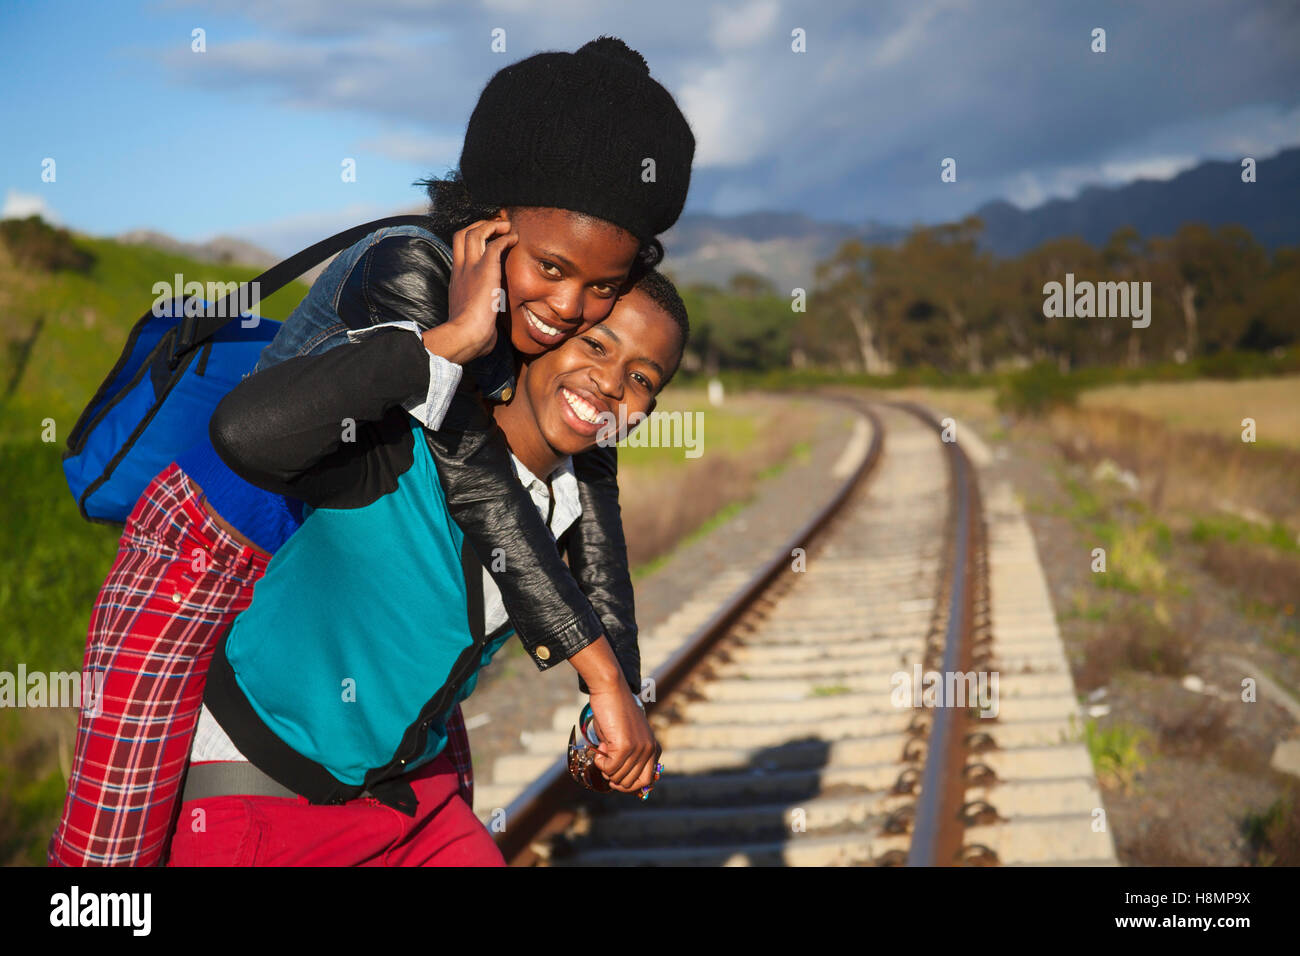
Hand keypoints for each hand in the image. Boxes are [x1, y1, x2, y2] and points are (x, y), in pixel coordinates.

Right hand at [435, 218, 517, 363]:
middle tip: (495, 227)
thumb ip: (479, 316)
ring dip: (491, 226)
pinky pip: (495, 243)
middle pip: (462, 234)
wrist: (466, 334)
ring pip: (474, 232)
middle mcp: (461, 269)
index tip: (485, 242)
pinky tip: (514, 239)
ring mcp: (471, 267)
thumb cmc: (469, 335)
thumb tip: (490, 331)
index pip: (459, 252)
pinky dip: (505, 237)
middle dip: (478, 226)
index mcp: (457, 280)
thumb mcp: (470, 319)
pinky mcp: (485, 268)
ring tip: (505, 226)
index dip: (471, 242)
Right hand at [586, 685, 660, 793]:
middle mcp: (649, 750)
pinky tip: (600, 748)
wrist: (610, 689)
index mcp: (653, 748)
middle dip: (614, 777)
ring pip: (618, 777)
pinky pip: (609, 768)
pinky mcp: (625, 746)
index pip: (646, 781)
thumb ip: (628, 758)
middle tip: (606, 761)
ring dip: (606, 768)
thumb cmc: (614, 712)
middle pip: (631, 783)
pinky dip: (600, 762)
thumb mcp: (626, 737)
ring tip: (603, 750)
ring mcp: (638, 749)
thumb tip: (618, 781)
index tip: (615, 777)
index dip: (628, 785)